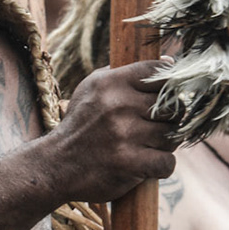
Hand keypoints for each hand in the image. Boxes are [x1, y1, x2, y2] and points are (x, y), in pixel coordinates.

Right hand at [43, 60, 177, 203]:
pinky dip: (161, 166)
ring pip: (172, 135)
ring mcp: (125, 135)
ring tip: (147, 144)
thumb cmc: (80, 124)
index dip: (171, 84)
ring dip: (165, 143)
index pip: (158, 72)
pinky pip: (167, 162)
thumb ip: (125, 73)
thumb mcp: (92, 88)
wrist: (56, 165)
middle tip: (156, 125)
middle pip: (173, 106)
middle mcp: (118, 105)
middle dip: (169, 117)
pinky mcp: (130, 163)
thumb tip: (167, 63)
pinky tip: (146, 163)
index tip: (170, 94)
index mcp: (110, 82)